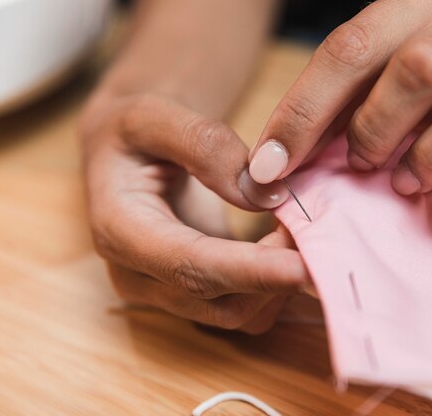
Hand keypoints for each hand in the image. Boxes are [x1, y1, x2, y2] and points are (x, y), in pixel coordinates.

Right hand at [80, 94, 310, 333]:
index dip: (250, 271)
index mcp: (119, 230)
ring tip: (296, 228)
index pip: (190, 266)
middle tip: (312, 224)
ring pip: (237, 315)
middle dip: (275, 273)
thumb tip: (262, 193)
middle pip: (220, 302)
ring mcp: (164, 292)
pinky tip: (283, 245)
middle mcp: (137, 276)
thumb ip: (203, 145)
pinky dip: (273, 286)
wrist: (123, 159)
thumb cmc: (132, 133)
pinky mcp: (190, 294)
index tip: (303, 266)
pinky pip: (243, 309)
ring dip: (278, 283)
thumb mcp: (153, 116)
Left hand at [248, 0, 431, 210]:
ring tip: (407, 182)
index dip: (304, 113)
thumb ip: (331, 115)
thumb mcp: (379, 86)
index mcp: (424, 3)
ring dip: (430, 157)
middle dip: (376, 129)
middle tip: (363, 165)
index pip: (352, 47)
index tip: (270, 170)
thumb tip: (268, 171)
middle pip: (420, 66)